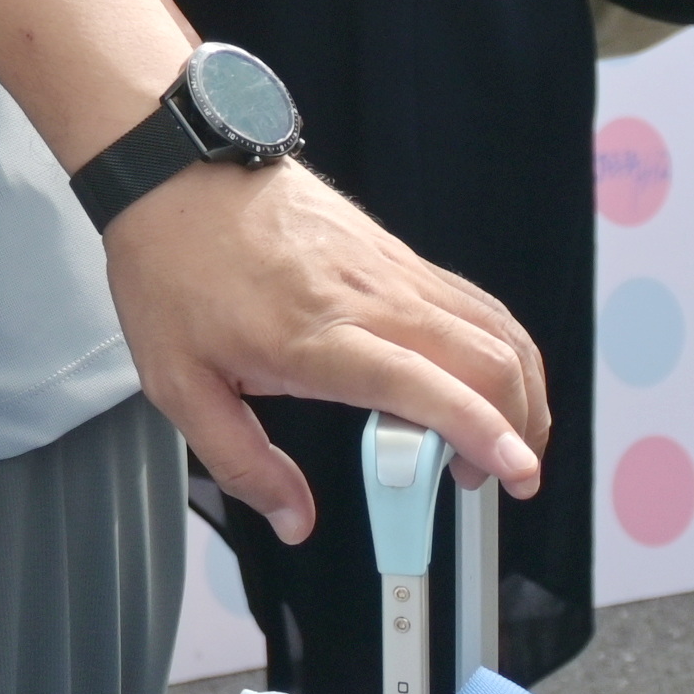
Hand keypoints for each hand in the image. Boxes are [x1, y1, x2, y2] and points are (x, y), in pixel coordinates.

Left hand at [104, 159, 548, 543]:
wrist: (175, 172)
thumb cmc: (173, 268)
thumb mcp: (179, 382)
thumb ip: (241, 462)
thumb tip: (294, 520)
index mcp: (317, 336)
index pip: (423, 385)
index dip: (482, 431)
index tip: (515, 473)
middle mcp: (370, 299)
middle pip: (487, 360)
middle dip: (520, 429)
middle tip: (493, 478)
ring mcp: (391, 271)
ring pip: (495, 330)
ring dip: (520, 392)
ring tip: (499, 441)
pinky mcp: (397, 255)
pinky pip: (474, 305)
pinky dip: (501, 350)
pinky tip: (483, 383)